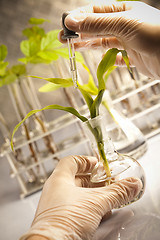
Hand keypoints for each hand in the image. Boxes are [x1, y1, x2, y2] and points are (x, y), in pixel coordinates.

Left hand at [20, 155, 141, 239]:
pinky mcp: (60, 221)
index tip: (98, 164)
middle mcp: (55, 191)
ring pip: (78, 196)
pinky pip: (76, 209)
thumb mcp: (97, 202)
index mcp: (59, 179)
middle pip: (77, 179)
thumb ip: (117, 192)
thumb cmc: (64, 221)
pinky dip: (89, 209)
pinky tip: (100, 215)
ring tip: (108, 200)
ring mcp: (56, 206)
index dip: (86, 160)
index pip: (71, 161)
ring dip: (94, 196)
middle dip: (95, 181)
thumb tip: (132, 184)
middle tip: (108, 183)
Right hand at [59, 0, 159, 78]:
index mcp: (122, 10)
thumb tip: (71, 21)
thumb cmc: (153, 33)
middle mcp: (123, 25)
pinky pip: (114, 57)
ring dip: (87, 44)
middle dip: (79, 32)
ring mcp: (127, 41)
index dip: (78, 18)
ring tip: (72, 48)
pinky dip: (105, 59)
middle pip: (96, 27)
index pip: (94, 11)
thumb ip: (97, 23)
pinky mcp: (131, 57)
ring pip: (102, 42)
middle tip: (63, 40)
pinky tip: (96, 59)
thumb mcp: (123, 23)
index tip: (64, 26)